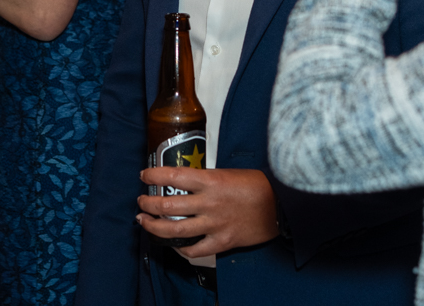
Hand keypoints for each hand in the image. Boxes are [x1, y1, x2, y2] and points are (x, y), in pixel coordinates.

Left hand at [137, 167, 277, 257]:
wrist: (281, 206)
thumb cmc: (257, 186)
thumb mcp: (228, 173)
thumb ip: (205, 179)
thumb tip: (184, 182)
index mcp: (211, 181)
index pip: (173, 176)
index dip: (153, 176)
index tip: (144, 176)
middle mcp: (209, 203)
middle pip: (167, 205)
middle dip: (148, 203)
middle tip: (141, 201)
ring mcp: (214, 224)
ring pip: (174, 230)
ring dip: (154, 226)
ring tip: (145, 221)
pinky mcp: (222, 242)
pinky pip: (194, 250)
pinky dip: (179, 249)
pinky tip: (172, 244)